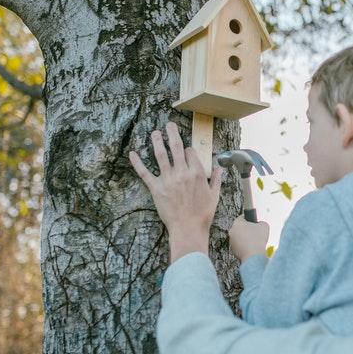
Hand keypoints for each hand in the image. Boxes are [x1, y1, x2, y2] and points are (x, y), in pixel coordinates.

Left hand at [129, 122, 222, 262]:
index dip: (188, 149)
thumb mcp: (214, 196)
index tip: (186, 150)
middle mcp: (182, 173)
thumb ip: (216, 180)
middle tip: (169, 124)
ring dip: (157, 141)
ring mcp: (168, 180)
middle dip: (172, 133)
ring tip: (154, 133)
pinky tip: (132, 154)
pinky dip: (137, 163)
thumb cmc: (202, 214)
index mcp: (197, 173)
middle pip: (177, 147)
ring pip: (161, 155)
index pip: (191, 152)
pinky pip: (145, 173)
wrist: (188, 229)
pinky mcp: (156, 188)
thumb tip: (219, 169)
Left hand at [229, 215, 268, 262]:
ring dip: (245, 238)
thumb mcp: (264, 225)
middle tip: (255, 232)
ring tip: (254, 241)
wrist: (254, 256)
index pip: (242, 217)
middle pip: (240, 227)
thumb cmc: (258, 239)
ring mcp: (231, 241)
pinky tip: (251, 247)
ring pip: (239, 237)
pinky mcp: (233, 249)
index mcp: (237, 222)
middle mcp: (232, 231)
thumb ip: (261, 222)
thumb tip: (260, 224)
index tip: (254, 221)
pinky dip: (244, 246)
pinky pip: (239, 245)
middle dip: (247, 229)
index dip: (250, 219)